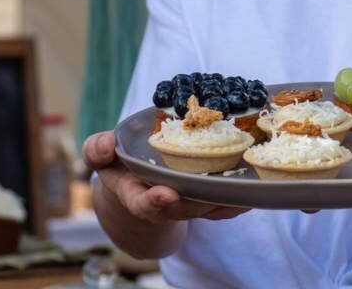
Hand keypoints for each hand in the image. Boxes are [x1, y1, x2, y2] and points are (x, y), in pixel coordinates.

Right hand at [82, 131, 249, 223]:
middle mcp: (162, 204)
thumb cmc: (120, 163)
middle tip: (214, 188)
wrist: (138, 179)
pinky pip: (222, 206)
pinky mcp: (204, 202)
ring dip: (224, 201)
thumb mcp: (103, 155)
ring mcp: (185, 205)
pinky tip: (254, 188)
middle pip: (182, 208)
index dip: (155, 201)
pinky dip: (238, 200)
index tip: (167, 194)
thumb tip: (105, 144)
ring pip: (206, 209)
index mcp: (134, 194)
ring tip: (242, 189)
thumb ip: (97, 150)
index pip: (143, 204)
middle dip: (197, 202)